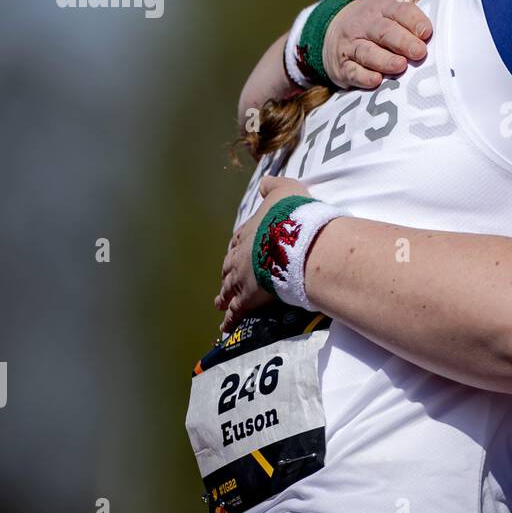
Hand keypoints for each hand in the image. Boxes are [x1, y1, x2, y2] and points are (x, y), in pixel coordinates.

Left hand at [215, 175, 313, 331]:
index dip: (236, 249)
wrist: (292, 240)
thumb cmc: (291, 215)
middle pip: (229, 267)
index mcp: (248, 232)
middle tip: (224, 281)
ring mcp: (241, 278)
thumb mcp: (284, 190)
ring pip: (228, 290)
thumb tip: (264, 183)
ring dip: (224, 297)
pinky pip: (236, 311)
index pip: (238, 242)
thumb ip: (274, 187)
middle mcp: (240, 255)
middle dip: (227, 274)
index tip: (234, 253)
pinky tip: (225, 328)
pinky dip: (230, 320)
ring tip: (219, 305)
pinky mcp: (247, 298)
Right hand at [325, 0, 467, 88]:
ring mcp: (353, 44)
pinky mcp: (344, 66)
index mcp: (385, 6)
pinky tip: (375, 81)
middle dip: (401, 41)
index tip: (427, 31)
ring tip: (400, 66)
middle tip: (419, 52)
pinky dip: (363, 77)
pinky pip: (352, 71)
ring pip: (367, 51)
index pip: (399, 10)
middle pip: (384, 31)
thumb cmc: (383, 14)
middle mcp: (368, 23)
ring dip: (383, 60)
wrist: (337, 29)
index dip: (413, 20)